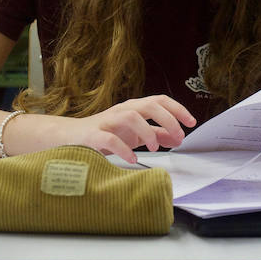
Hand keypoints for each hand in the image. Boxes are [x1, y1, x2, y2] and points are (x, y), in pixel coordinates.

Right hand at [61, 96, 196, 163]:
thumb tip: (178, 137)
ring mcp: (107, 121)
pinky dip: (123, 149)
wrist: (69, 138)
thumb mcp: (134, 134)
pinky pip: (110, 139)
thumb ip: (156, 134)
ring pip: (131, 116)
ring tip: (154, 149)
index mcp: (133, 108)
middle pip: (149, 105)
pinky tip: (132, 159)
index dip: (178, 109)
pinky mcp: (93, 135)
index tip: (191, 123)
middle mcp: (122, 110)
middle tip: (178, 137)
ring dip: (147, 132)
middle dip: (168, 120)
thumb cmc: (105, 135)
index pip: (160, 100)